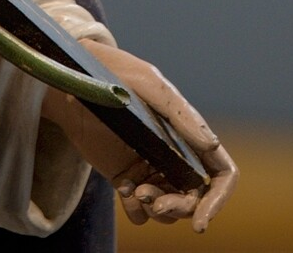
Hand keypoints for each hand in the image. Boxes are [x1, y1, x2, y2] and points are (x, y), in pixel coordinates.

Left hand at [42, 40, 235, 231]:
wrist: (71, 79)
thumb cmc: (113, 72)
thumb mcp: (148, 85)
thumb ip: (179, 113)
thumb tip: (211, 145)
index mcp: (187, 132)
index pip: (221, 172)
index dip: (218, 199)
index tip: (201, 220)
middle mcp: (174, 154)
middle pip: (194, 199)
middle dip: (179, 208)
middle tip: (154, 201)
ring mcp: (149, 167)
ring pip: (168, 208)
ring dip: (157, 210)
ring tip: (135, 191)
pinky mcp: (125, 177)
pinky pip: (140, 211)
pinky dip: (135, 210)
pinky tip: (122, 188)